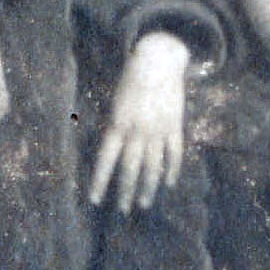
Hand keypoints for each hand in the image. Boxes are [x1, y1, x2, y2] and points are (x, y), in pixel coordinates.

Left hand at [90, 32, 190, 211]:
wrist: (159, 59)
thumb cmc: (132, 77)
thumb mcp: (117, 102)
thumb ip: (116, 127)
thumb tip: (115, 152)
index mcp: (118, 124)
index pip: (106, 160)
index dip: (99, 181)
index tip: (94, 199)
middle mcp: (138, 130)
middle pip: (130, 167)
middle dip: (124, 191)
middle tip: (122, 210)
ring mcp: (158, 129)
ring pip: (152, 165)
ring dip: (148, 186)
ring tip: (143, 203)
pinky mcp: (175, 125)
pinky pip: (174, 152)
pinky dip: (172, 169)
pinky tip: (169, 183)